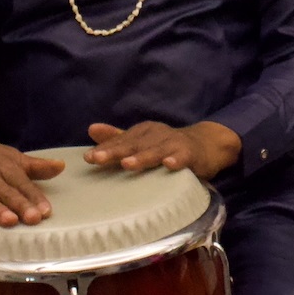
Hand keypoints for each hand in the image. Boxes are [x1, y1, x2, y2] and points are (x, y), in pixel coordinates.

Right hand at [0, 119, 63, 226]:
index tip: (46, 212)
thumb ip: (35, 167)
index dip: (34, 197)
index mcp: (6, 166)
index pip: (23, 183)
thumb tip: (62, 166)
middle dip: (20, 204)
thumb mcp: (11, 158)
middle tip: (33, 219)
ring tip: (9, 221)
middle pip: (6, 191)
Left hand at [85, 121, 241, 178]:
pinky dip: (176, 160)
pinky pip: (183, 157)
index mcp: (143, 132)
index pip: (121, 141)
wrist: (206, 145)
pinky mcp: (191, 153)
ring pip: (156, 150)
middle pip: (134, 144)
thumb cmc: (168, 147)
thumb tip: (91, 129)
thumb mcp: (142, 141)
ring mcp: (174, 143)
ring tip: (127, 164)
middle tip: (97, 159)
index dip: (105, 148)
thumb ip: (118, 138)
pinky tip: (169, 165)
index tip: (88, 158)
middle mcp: (156, 135)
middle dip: (116, 151)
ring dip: (143, 157)